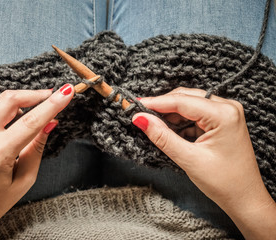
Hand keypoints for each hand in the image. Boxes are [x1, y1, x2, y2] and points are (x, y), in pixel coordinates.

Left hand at [0, 84, 74, 239]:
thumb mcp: (25, 178)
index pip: (31, 121)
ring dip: (18, 102)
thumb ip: (37, 147)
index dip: (52, 104)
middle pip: (9, 99)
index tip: (66, 91)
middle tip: (50, 95)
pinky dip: (3, 112)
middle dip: (33, 94)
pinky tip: (12, 121)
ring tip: (33, 110)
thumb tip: (50, 123)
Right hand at [132, 87, 275, 239]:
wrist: (244, 198)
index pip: (181, 101)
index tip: (134, 105)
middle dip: (162, 107)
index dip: (155, 103)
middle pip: (185, 98)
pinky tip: (169, 131)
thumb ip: (162, 136)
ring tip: (153, 125)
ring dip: (170, 114)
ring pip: (188, 104)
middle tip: (140, 114)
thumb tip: (140, 119)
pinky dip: (180, 121)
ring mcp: (225, 113)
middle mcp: (227, 108)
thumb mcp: (188, 158)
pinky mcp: (221, 120)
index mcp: (223, 114)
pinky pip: (194, 114)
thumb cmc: (224, 182)